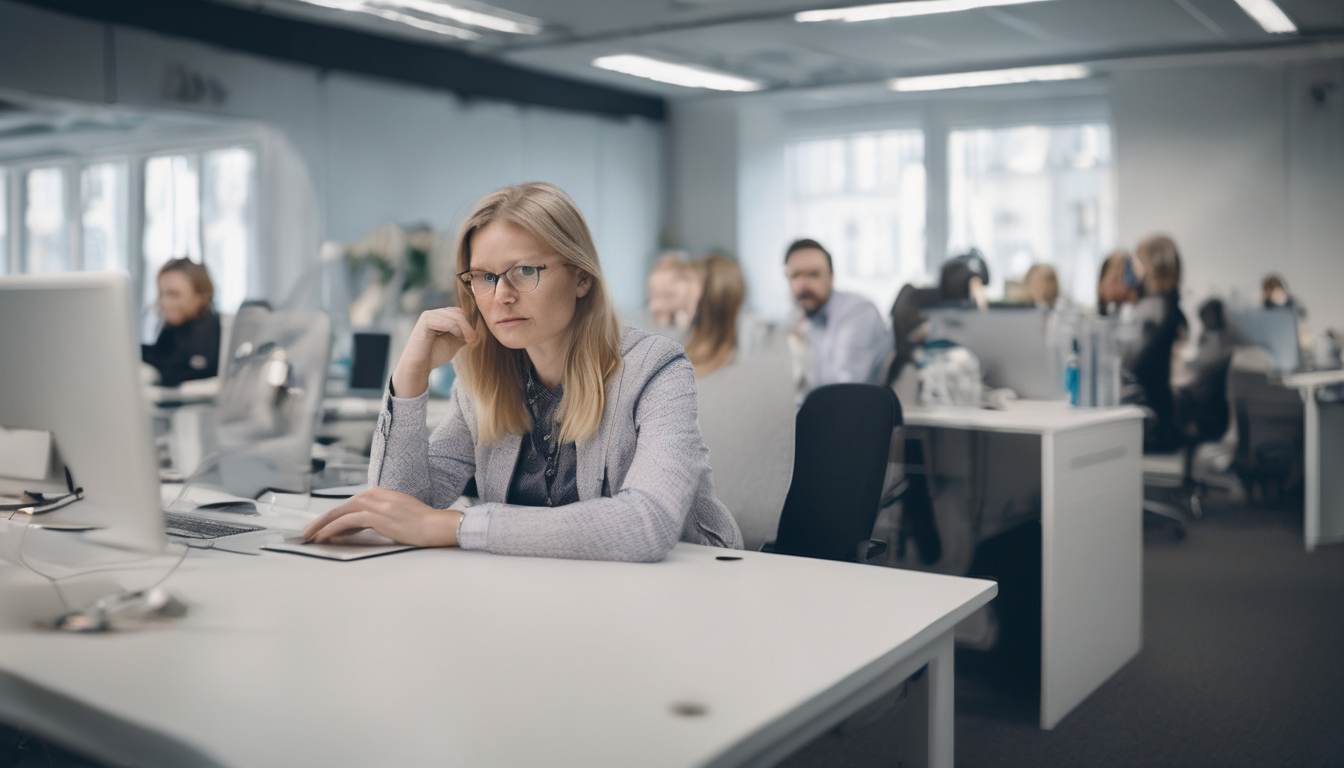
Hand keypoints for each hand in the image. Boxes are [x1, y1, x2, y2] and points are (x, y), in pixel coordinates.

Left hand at [301, 486, 463, 546]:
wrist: (435, 526)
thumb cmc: (422, 525)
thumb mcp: (397, 515)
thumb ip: (378, 517)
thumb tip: (358, 528)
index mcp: (381, 493)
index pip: (350, 505)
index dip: (334, 518)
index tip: (323, 529)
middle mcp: (375, 495)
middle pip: (341, 507)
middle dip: (322, 520)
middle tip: (308, 532)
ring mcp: (375, 504)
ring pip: (339, 513)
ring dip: (322, 525)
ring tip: (310, 536)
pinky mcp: (375, 515)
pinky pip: (346, 522)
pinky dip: (331, 529)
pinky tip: (323, 537)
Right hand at [392, 307, 478, 397]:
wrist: (420, 367)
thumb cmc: (436, 355)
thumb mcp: (455, 342)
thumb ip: (465, 333)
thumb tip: (478, 328)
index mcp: (441, 317)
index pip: (461, 313)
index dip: (470, 324)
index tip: (472, 338)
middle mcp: (435, 313)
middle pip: (459, 312)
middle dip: (468, 326)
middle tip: (471, 340)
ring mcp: (429, 315)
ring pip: (456, 316)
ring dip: (465, 328)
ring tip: (467, 340)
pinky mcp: (426, 320)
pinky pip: (447, 321)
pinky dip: (455, 329)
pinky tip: (457, 337)